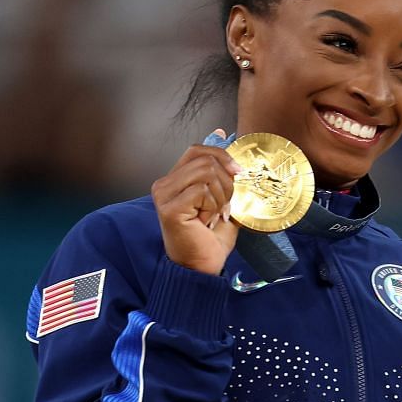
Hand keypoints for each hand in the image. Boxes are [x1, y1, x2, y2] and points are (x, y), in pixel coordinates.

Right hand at [152, 131, 241, 275]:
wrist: (203, 267)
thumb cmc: (209, 238)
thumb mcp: (221, 198)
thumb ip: (221, 172)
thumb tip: (222, 134)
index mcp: (174, 180)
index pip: (197, 150)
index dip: (221, 156)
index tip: (237, 172)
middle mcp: (164, 185)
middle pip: (205, 160)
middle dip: (226, 183)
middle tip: (223, 208)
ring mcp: (164, 196)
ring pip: (206, 173)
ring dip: (221, 197)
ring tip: (214, 215)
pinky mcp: (170, 208)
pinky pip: (202, 191)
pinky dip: (213, 207)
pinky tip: (205, 222)